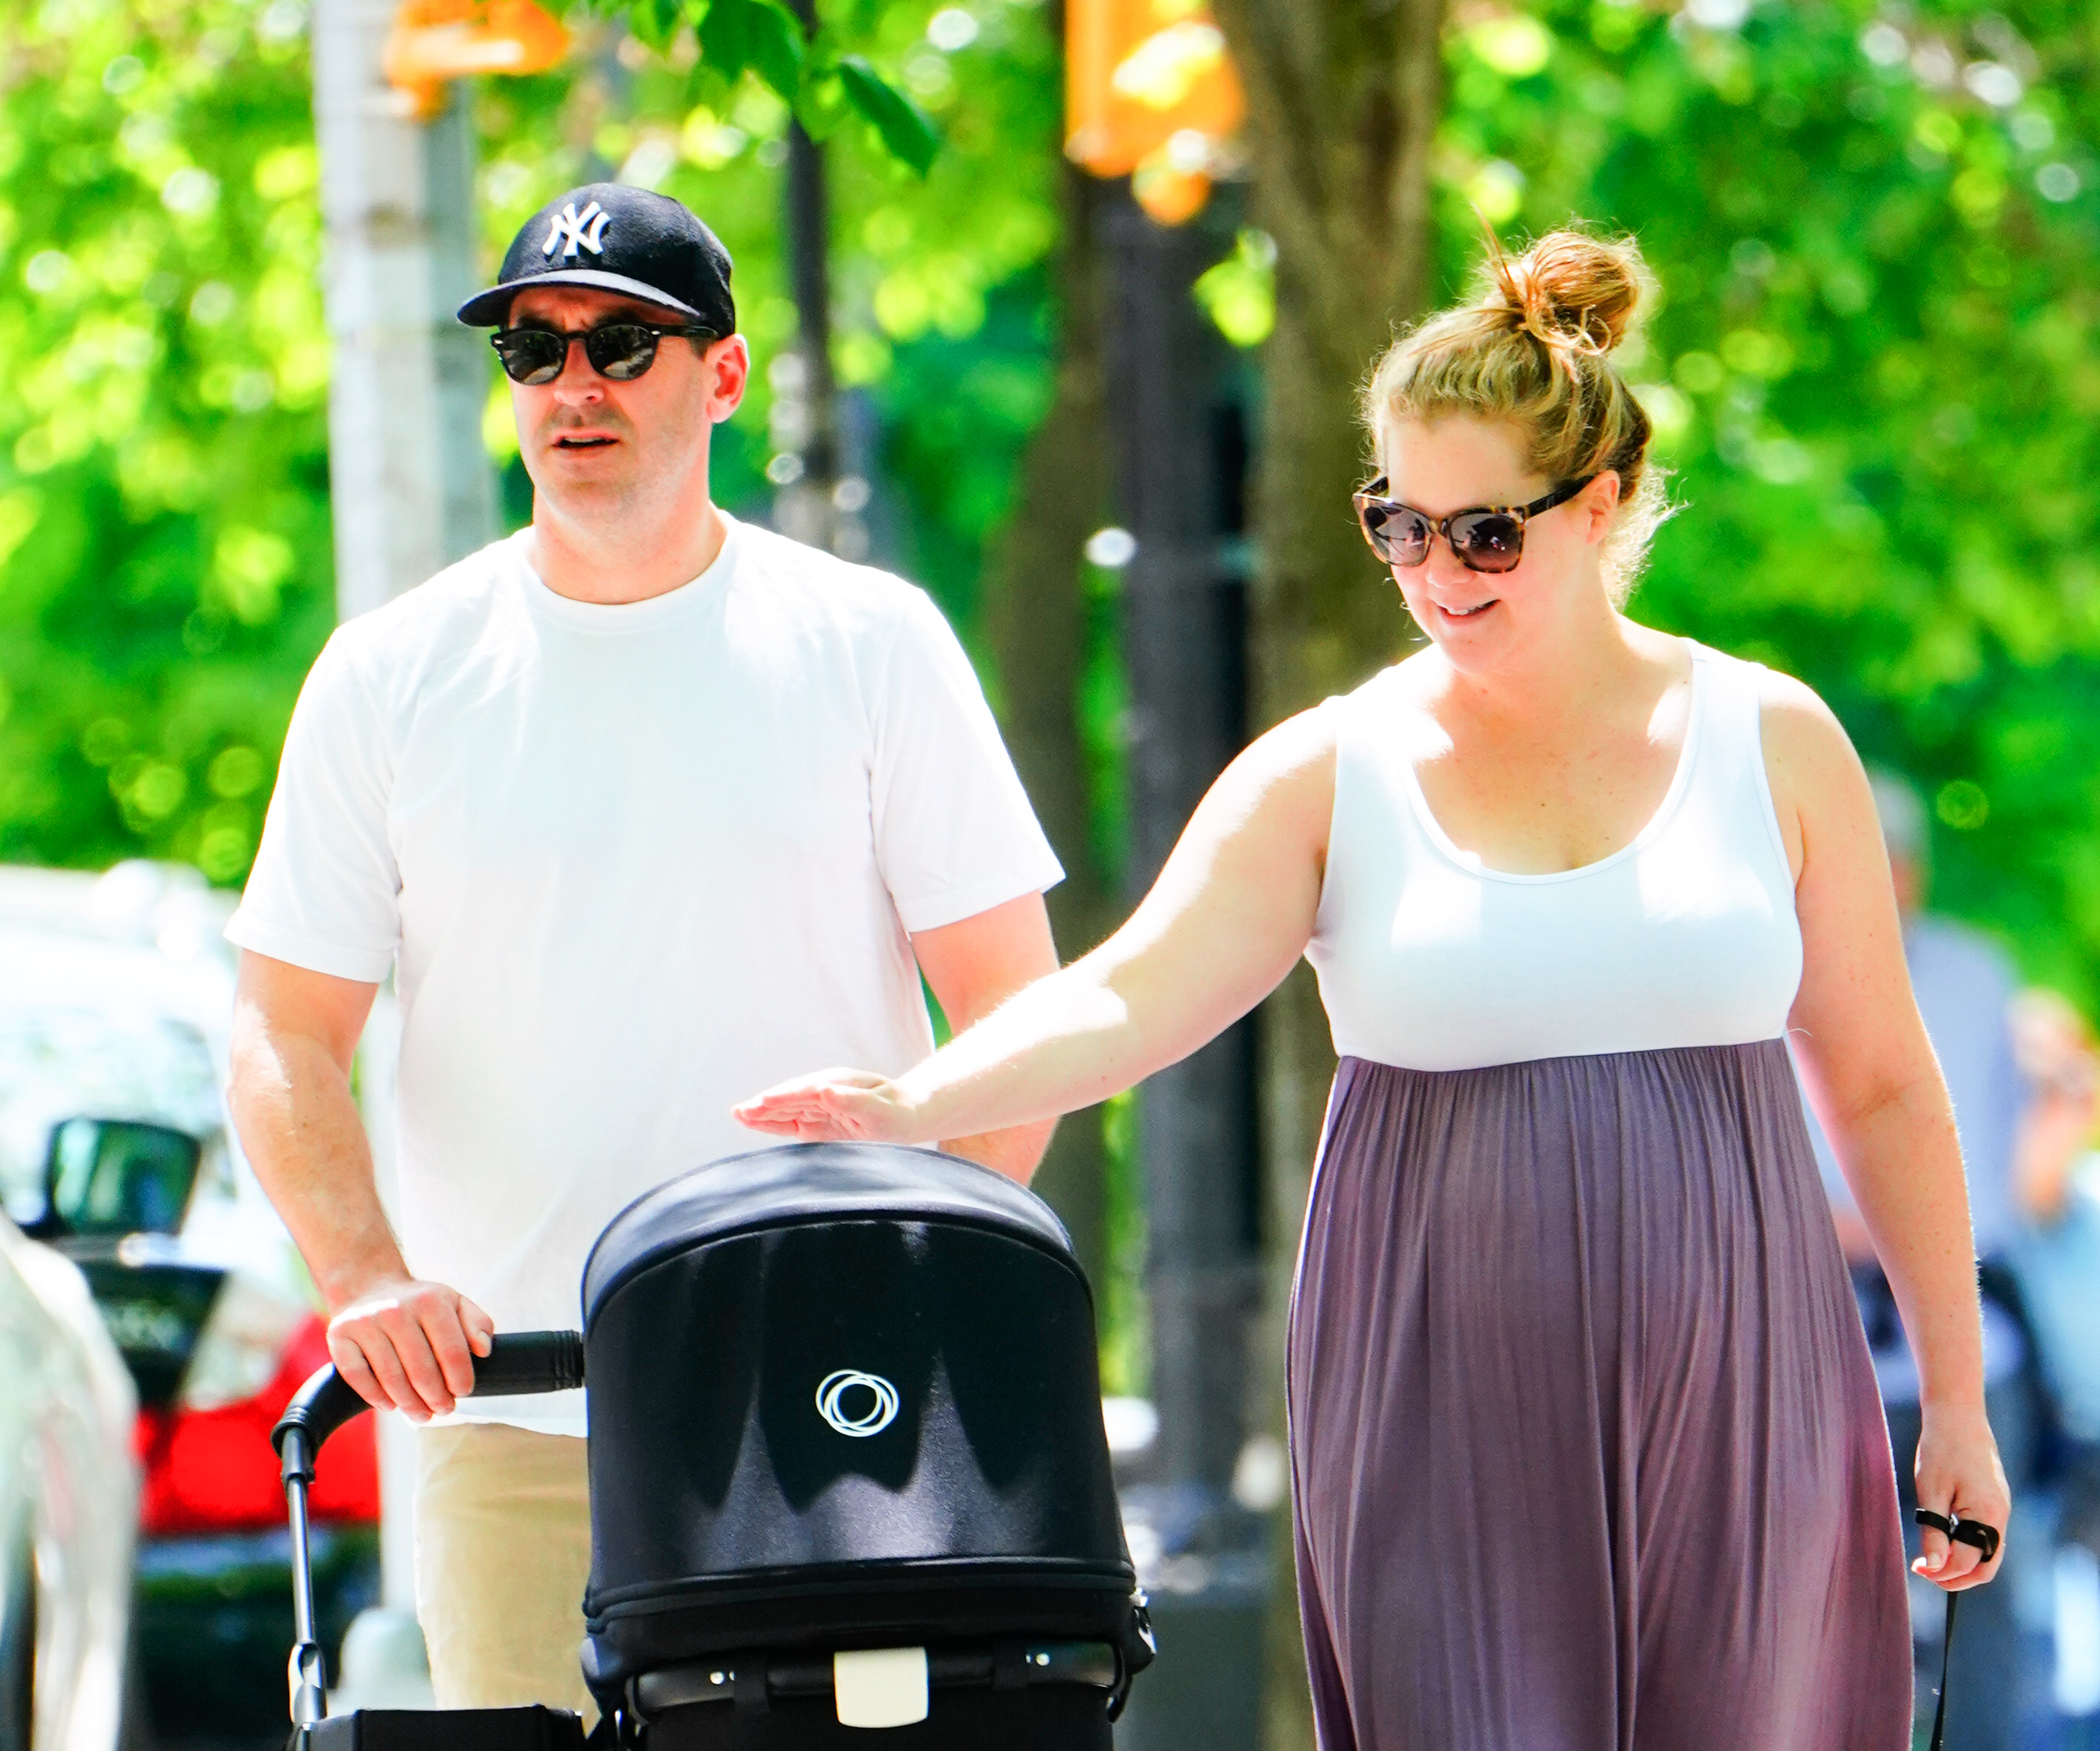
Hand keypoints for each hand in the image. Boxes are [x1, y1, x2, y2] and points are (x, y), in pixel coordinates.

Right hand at [327, 1276, 494, 1420]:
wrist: (369, 1286)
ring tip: (422, 1414)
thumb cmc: (420, 1304)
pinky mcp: (340, 1336)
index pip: (452, 1352)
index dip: (460, 1379)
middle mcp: (396, 1310)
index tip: (463, 1392)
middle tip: (444, 1409)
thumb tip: (483, 1350)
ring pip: (391, 1379)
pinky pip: (358, 1376)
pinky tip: (391, 1406)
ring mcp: (365, 1323)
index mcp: (430, 1301)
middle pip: (422, 1371)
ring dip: (410, 1405)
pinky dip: (375, 1397)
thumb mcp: (454, 1303)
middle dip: (437, 1398)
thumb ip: (477, 1324)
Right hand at [733, 1068, 925, 1143]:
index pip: (806, 1091)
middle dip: (765, 1104)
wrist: (908, 1114)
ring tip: (737, 1114)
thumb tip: (824, 1090)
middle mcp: (824, 1091)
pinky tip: (753, 1121)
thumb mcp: (879, 1107)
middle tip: (739, 1111)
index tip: (764, 1101)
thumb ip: (851, 1101)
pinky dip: (772, 1123)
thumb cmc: (897, 1110)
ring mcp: (818, 1106)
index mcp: (838, 1084)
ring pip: (786, 1109)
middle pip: (790, 1098)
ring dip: (762, 1112)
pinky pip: (791, 1122)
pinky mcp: (817, 1122)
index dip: (784, 1097)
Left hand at [1912, 1401, 2011, 1591]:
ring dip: (1963, 1562)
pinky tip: (1945, 1540)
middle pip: (1986, 1565)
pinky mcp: (1995, 1501)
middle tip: (1927, 1574)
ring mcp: (2000, 1509)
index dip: (1943, 1572)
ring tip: (1933, 1561)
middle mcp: (2001, 1516)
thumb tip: (1933, 1567)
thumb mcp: (1931, 1492)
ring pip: (1988, 1552)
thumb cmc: (1941, 1449)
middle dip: (1958, 1577)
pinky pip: (1985, 1535)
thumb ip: (1934, 1532)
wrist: (1957, 1415)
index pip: (1968, 1562)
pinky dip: (1967, 1545)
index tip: (1918, 1570)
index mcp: (1988, 1516)